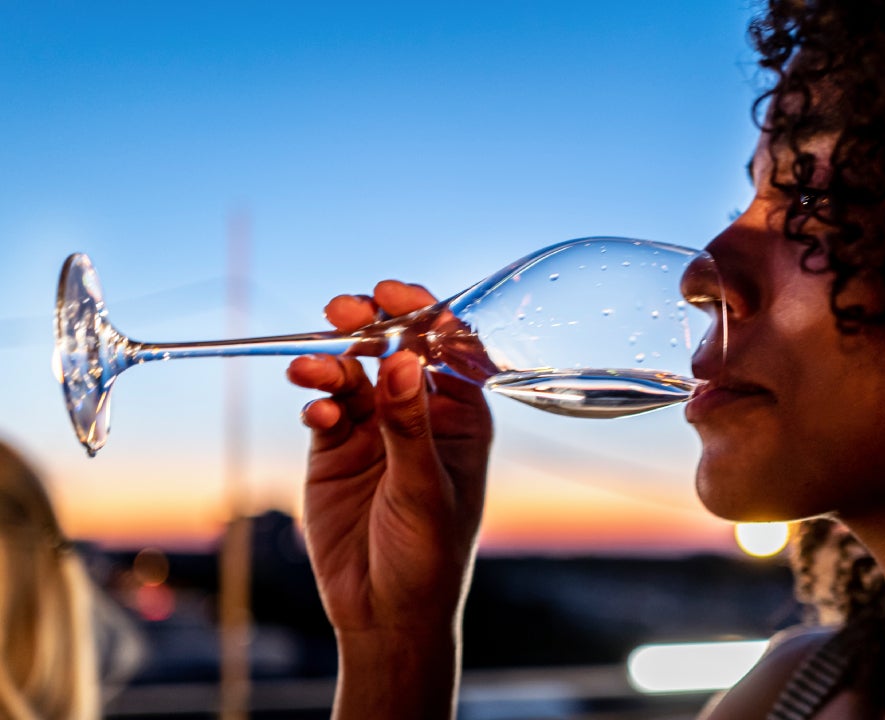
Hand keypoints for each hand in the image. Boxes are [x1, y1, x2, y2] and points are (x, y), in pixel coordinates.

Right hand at [286, 280, 492, 717]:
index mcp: (462, 418)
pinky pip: (326, 405)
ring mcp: (376, 428)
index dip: (427, 315)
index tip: (396, 296)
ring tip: (311, 368)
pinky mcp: (336, 448)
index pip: (450, 348)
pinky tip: (316, 411)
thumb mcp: (423, 489)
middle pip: (397, 348)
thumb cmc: (427, 556)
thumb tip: (406, 360)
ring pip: (355, 373)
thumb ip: (409, 426)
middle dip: (372, 324)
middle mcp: (420, 414)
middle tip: (343, 310)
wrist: (384, 612)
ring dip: (334, 362)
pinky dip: (318, 399)